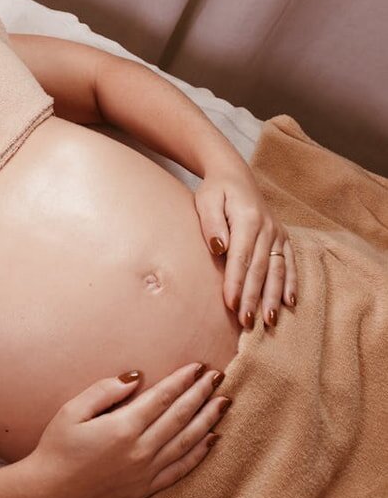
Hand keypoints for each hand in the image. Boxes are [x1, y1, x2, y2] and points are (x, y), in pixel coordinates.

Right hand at [19, 363, 229, 497]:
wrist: (51, 492)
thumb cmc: (57, 448)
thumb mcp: (72, 411)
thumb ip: (104, 391)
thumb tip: (135, 377)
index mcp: (122, 428)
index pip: (161, 398)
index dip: (181, 381)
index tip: (197, 366)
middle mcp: (140, 450)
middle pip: (180, 417)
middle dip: (201, 394)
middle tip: (217, 376)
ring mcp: (146, 471)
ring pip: (187, 441)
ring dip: (208, 420)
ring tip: (223, 402)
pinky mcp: (146, 486)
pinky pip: (181, 468)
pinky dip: (200, 453)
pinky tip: (212, 439)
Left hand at [195, 166, 298, 328]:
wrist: (234, 175)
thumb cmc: (215, 191)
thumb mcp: (206, 201)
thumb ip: (212, 224)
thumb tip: (219, 248)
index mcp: (248, 219)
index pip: (241, 257)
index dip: (236, 282)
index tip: (230, 304)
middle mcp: (267, 228)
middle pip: (260, 269)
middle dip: (254, 297)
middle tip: (246, 322)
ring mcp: (277, 234)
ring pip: (277, 270)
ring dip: (273, 297)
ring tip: (268, 321)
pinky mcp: (282, 238)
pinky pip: (289, 263)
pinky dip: (291, 283)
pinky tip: (289, 303)